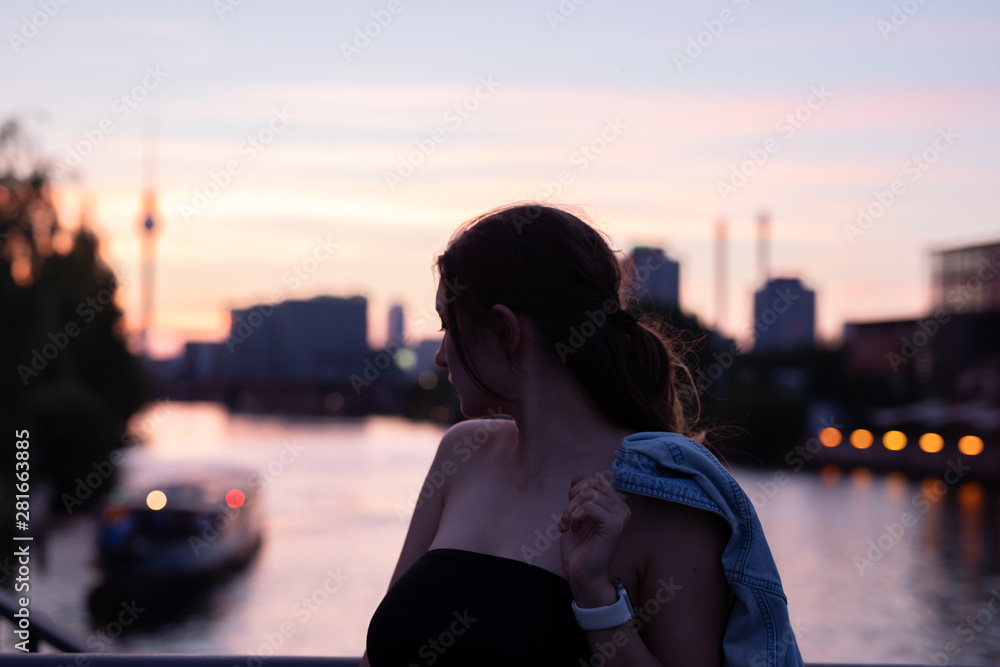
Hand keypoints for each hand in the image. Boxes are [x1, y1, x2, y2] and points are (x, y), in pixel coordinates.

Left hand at [557, 471, 631, 602]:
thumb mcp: (574, 515)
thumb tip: (578, 474)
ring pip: (589, 493)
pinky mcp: (614, 525)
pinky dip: (575, 516)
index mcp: (615, 504)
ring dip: (571, 509)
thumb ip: (577, 495)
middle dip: (574, 497)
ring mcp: (621, 516)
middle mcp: (622, 508)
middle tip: (568, 517)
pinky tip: (574, 529)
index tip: (572, 504)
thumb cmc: (579, 548)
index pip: (599, 477)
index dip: (580, 486)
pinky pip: (589, 506)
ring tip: (570, 525)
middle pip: (593, 481)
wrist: (581, 575)